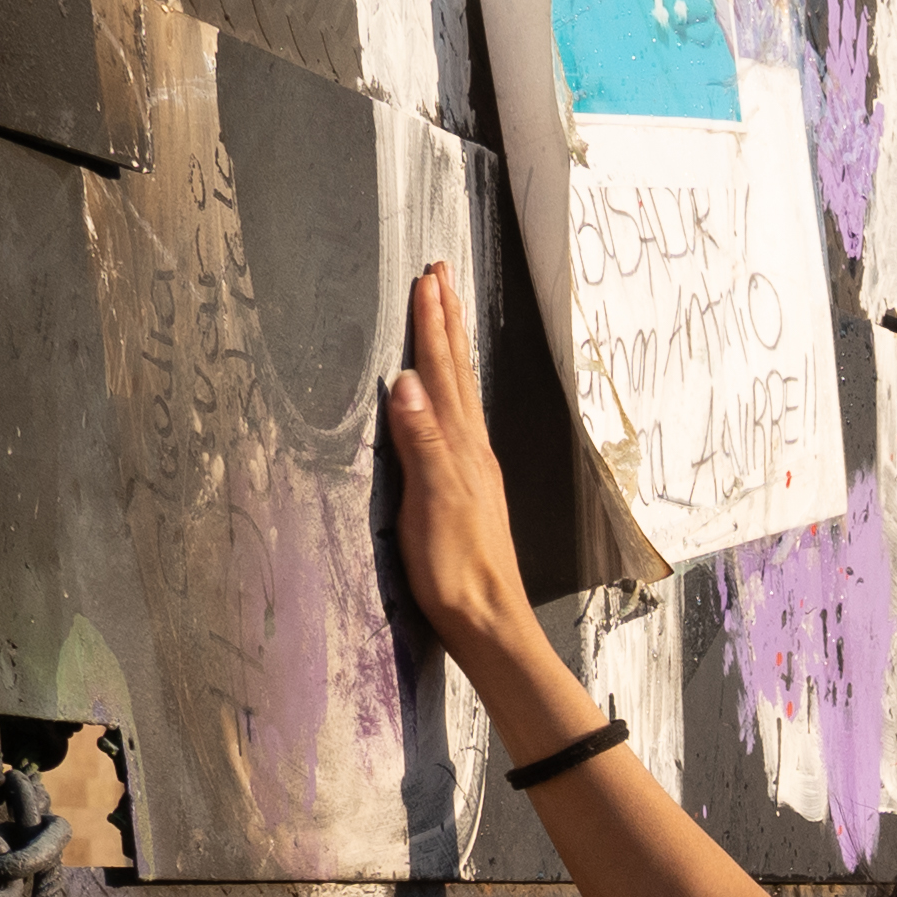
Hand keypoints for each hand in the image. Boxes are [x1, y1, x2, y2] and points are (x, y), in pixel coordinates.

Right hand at [381, 264, 543, 677]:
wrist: (488, 621)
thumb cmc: (455, 570)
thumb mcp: (431, 503)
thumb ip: (421, 442)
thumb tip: (407, 381)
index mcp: (459, 446)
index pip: (441, 372)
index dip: (432, 325)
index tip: (427, 278)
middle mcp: (471, 450)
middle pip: (456, 373)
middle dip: (447, 321)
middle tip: (441, 274)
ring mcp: (473, 469)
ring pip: (461, 393)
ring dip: (451, 350)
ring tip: (447, 314)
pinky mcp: (469, 490)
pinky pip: (461, 421)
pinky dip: (453, 391)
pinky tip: (451, 395)